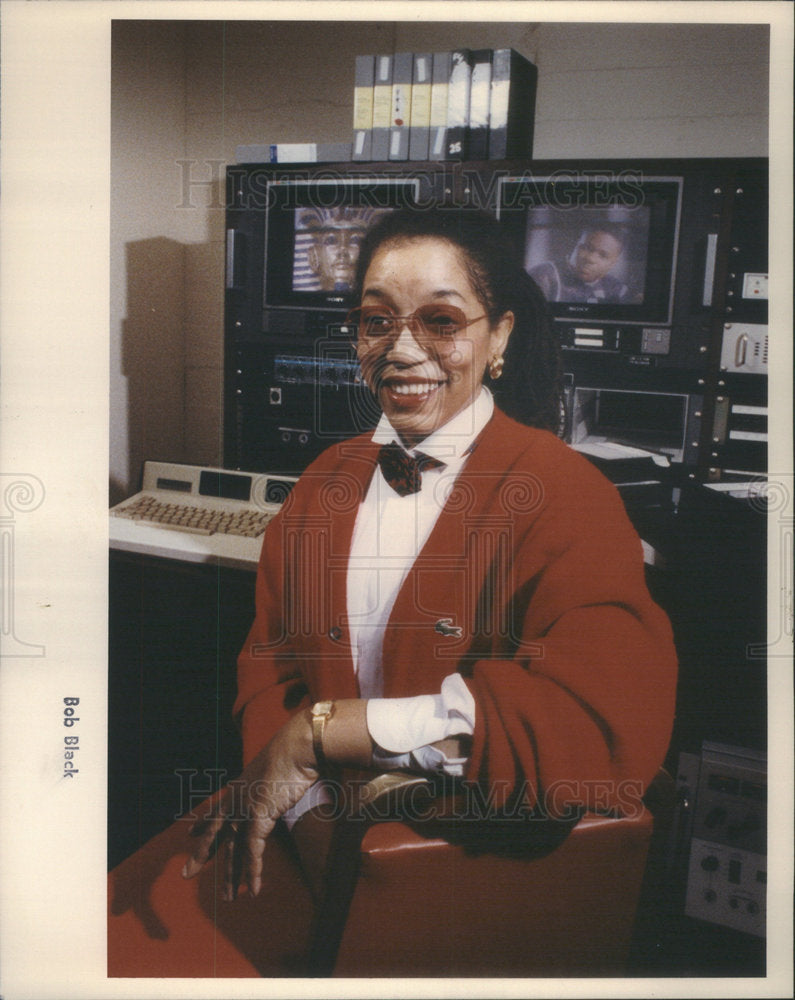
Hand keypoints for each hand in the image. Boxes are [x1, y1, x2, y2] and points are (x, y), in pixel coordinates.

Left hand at [181, 709, 317, 898]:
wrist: (297, 746)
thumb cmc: (293, 754)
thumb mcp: (277, 771)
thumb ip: (274, 783)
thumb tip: (286, 782)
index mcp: (240, 787)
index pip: (217, 810)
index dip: (203, 823)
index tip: (190, 832)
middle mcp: (237, 799)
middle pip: (215, 834)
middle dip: (201, 855)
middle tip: (187, 874)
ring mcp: (246, 809)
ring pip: (233, 850)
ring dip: (231, 876)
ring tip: (228, 898)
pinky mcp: (258, 817)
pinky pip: (253, 852)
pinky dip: (253, 873)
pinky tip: (252, 890)